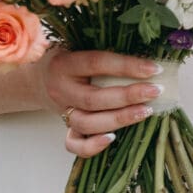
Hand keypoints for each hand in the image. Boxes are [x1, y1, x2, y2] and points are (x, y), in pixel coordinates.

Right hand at [40, 47, 163, 159]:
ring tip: (145, 111)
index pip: (97, 63)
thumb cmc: (68, 60)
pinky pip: (74, 144)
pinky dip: (92, 146)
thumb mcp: (78, 46)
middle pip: (94, 99)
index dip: (127, 66)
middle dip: (128, 96)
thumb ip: (103, 51)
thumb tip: (146, 58)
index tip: (154, 69)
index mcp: (64, 64)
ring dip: (119, 120)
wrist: (37, 79)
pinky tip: (112, 138)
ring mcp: (61, 111)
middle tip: (156, 91)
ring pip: (87, 123)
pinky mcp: (64, 127)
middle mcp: (61, 89)